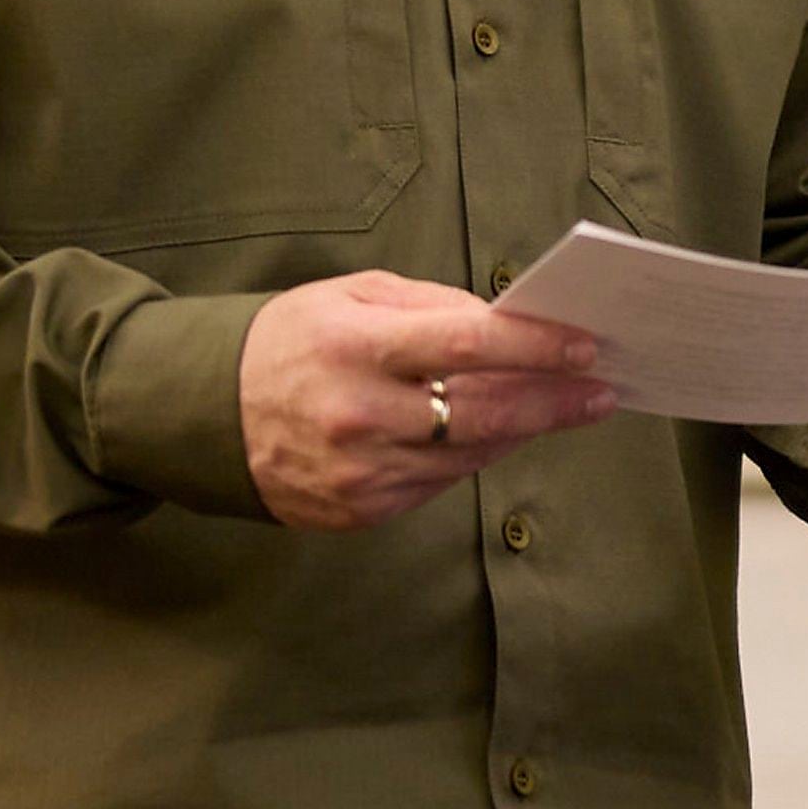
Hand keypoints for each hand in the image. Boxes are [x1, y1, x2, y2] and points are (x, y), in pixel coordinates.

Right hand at [239, 270, 615, 530]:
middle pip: (482, 413)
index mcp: (356, 348)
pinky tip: (500, 435)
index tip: (585, 346)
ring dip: (523, 431)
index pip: (467, 346)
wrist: (206, 414)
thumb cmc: (290, 340)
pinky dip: (473, 456)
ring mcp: (359, 472)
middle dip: (553, 402)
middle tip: (601, 391)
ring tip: (564, 407)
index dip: (534, 347)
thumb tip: (505, 324)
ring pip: (468, 455)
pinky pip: (437, 484)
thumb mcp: (350, 297)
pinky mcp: (359, 511)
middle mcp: (359, 416)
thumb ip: (430, 305)